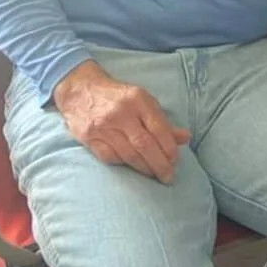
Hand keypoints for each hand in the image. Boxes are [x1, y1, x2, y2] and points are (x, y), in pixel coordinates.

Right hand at [53, 60, 189, 183]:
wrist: (80, 90)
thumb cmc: (118, 97)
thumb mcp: (143, 101)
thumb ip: (162, 121)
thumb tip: (185, 138)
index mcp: (138, 100)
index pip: (159, 129)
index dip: (169, 149)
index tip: (175, 161)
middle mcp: (121, 113)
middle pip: (144, 145)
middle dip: (160, 165)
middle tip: (168, 177)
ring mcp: (103, 126)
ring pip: (128, 155)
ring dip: (144, 168)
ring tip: (154, 175)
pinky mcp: (89, 138)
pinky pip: (110, 157)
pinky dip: (124, 165)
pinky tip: (132, 168)